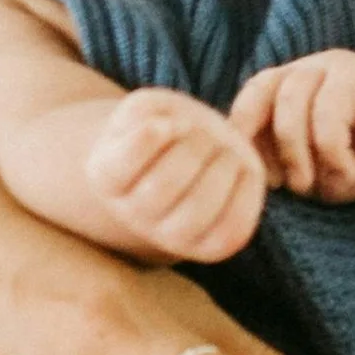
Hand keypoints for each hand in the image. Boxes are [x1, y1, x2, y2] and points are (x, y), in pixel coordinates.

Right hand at [85, 88, 266, 261]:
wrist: (179, 165)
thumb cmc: (162, 130)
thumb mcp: (146, 108)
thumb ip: (150, 112)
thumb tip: (170, 129)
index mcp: (108, 179)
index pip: (123, 163)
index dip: (149, 135)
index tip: (164, 123)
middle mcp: (135, 216)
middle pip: (163, 185)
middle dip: (193, 145)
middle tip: (203, 132)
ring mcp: (171, 237)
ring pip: (198, 209)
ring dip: (221, 166)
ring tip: (224, 148)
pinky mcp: (210, 246)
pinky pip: (232, 227)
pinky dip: (246, 190)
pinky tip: (241, 167)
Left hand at [231, 52, 354, 202]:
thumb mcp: (315, 172)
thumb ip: (281, 166)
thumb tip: (247, 173)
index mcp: (286, 90)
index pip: (246, 101)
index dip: (242, 138)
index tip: (254, 179)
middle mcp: (304, 72)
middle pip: (261, 95)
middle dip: (266, 146)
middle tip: (283, 185)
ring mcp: (332, 68)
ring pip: (291, 103)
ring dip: (296, 152)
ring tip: (313, 185)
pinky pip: (329, 112)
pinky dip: (331, 152)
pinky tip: (350, 172)